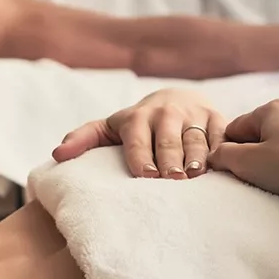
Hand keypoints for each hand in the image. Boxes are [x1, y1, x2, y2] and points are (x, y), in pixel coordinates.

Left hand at [52, 88, 226, 178]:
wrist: (178, 99)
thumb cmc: (136, 125)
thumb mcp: (108, 129)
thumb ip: (83, 139)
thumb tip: (57, 155)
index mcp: (137, 118)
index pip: (137, 139)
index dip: (141, 156)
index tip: (145, 175)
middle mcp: (166, 114)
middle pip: (168, 140)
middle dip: (169, 158)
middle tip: (172, 179)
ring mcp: (194, 115)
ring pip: (196, 138)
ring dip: (196, 156)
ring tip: (195, 175)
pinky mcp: (218, 119)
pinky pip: (221, 136)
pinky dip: (222, 150)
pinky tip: (220, 167)